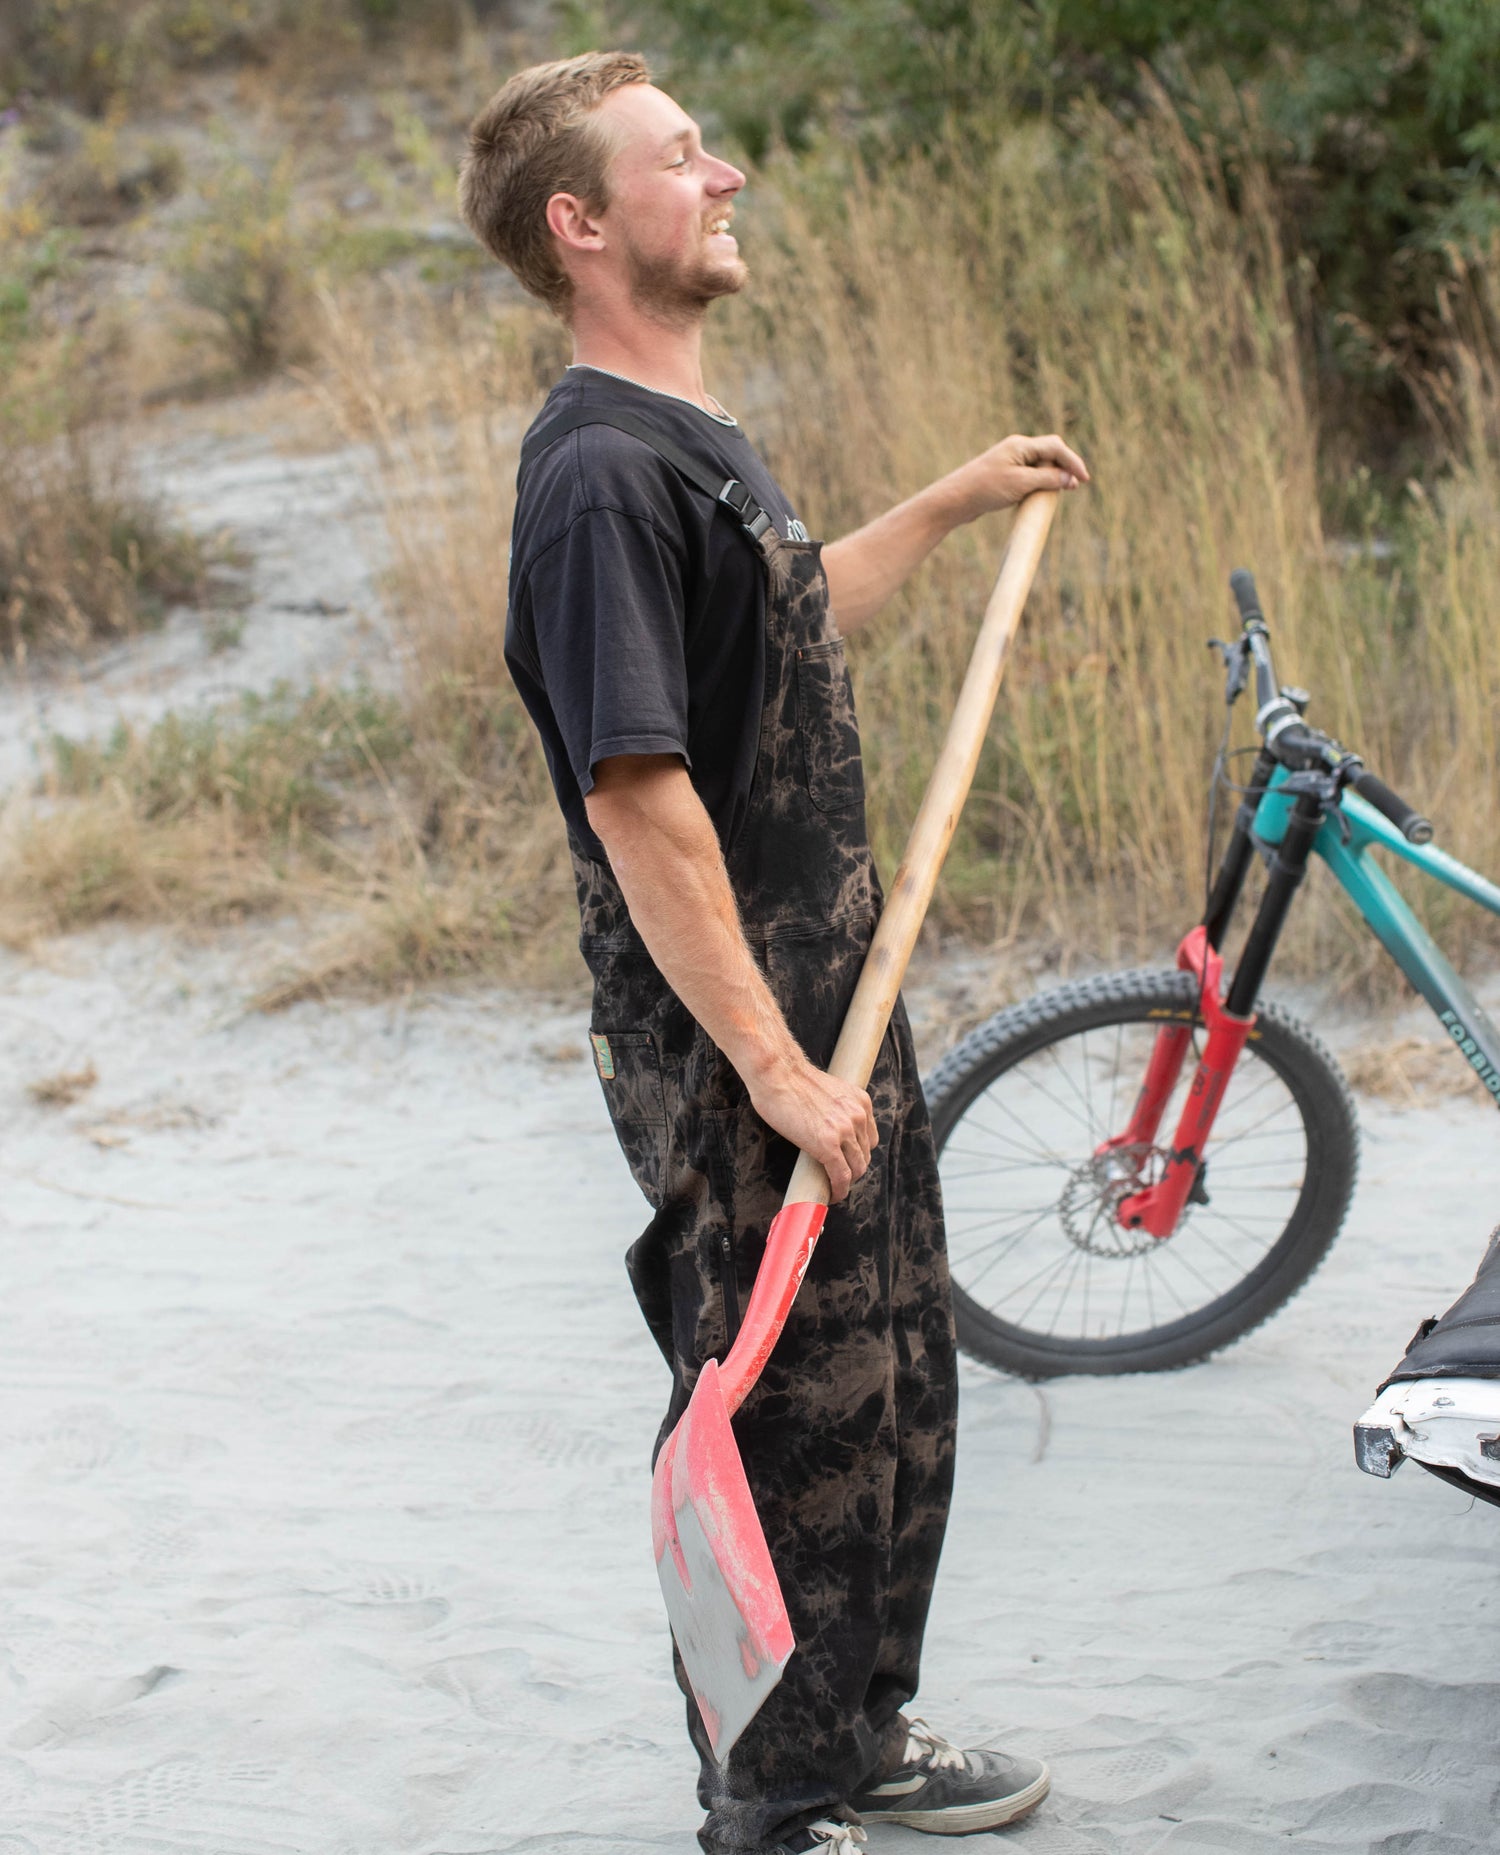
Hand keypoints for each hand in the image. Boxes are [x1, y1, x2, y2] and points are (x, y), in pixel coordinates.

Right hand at [747, 1053, 879, 1202]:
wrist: (777, 1073)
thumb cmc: (790, 1079)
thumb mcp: (827, 1091)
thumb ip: (835, 1109)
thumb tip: (826, 1126)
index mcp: (860, 1101)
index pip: (869, 1138)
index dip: (858, 1154)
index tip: (847, 1162)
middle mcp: (858, 1116)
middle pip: (865, 1154)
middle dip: (853, 1168)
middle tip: (838, 1177)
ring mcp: (844, 1131)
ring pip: (856, 1168)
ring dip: (847, 1181)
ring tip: (835, 1188)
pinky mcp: (827, 1145)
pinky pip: (841, 1176)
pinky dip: (839, 1189)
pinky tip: (833, 1195)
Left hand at [947, 432, 1089, 522]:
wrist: (955, 500)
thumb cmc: (985, 489)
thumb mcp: (1020, 484)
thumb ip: (1047, 479)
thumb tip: (1069, 479)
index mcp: (1020, 445)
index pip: (1055, 447)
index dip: (1073, 461)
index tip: (1084, 479)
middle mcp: (1017, 450)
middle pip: (1050, 453)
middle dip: (1066, 467)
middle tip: (1077, 485)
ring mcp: (1011, 463)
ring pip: (1041, 465)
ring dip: (1055, 476)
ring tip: (1067, 489)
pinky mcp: (1006, 476)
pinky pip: (1031, 476)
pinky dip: (1042, 483)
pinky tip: (1046, 494)